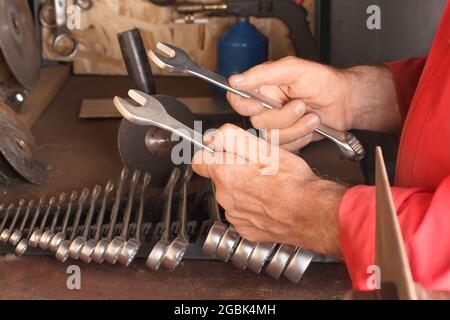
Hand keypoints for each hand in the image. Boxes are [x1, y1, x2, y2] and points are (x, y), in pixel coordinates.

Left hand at [192, 124, 345, 257]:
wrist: (310, 212)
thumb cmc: (292, 181)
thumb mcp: (264, 148)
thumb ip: (233, 138)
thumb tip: (215, 136)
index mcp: (226, 173)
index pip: (200, 160)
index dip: (210, 154)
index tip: (220, 153)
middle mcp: (225, 197)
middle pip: (219, 179)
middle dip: (233, 172)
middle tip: (256, 168)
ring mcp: (235, 215)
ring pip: (231, 198)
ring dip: (243, 191)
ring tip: (266, 187)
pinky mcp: (245, 229)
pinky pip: (242, 216)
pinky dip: (251, 210)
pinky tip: (268, 203)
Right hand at [227, 57, 401, 150]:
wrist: (346, 102)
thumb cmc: (324, 82)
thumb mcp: (294, 69)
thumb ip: (264, 73)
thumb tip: (236, 79)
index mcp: (263, 88)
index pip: (237, 99)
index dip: (245, 105)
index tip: (260, 105)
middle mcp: (266, 107)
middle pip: (258, 122)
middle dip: (283, 116)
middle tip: (300, 105)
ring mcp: (277, 125)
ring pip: (272, 137)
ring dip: (296, 127)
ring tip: (311, 116)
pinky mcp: (288, 139)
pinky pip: (285, 146)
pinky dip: (301, 137)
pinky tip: (310, 126)